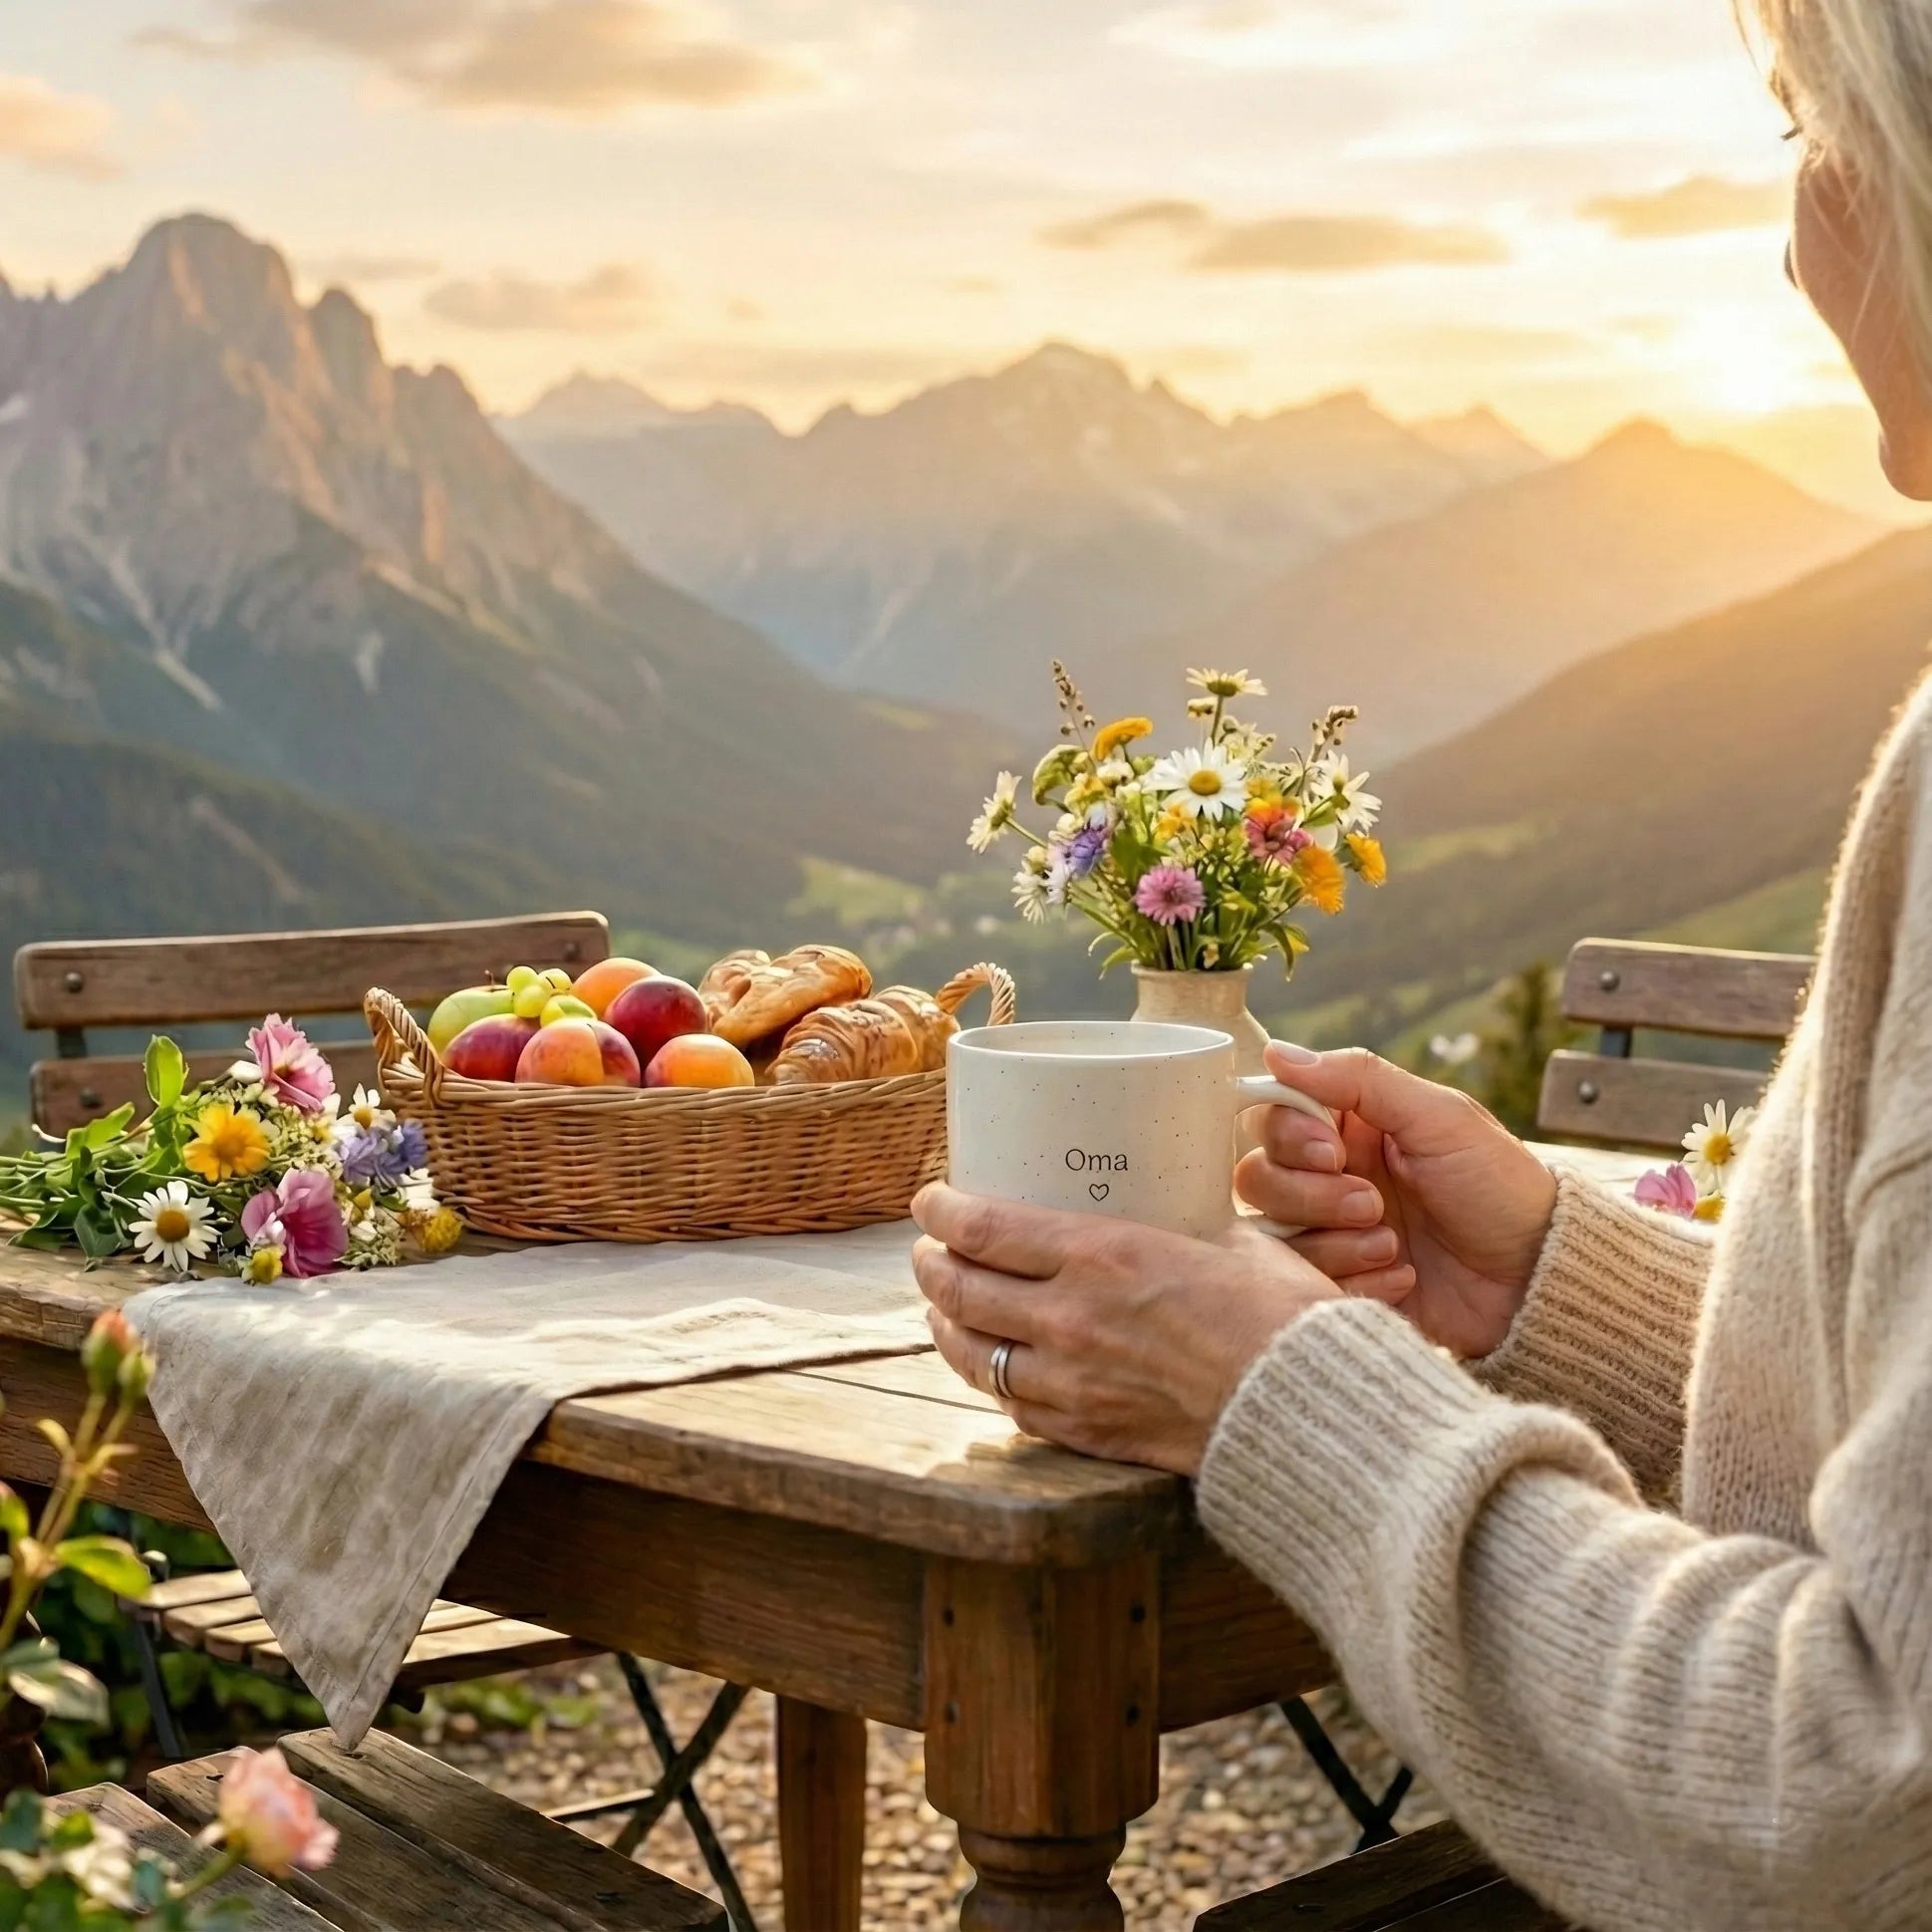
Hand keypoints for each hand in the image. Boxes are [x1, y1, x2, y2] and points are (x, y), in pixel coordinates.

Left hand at [910, 1183, 1337, 1474]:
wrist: (1309, 1409)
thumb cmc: (1283, 1314)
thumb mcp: (1225, 1239)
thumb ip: (1174, 1229)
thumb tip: (1168, 1206)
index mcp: (1100, 1254)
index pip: (982, 1229)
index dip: (940, 1212)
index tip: (931, 1200)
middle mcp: (1070, 1317)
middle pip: (959, 1290)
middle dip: (930, 1266)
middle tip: (928, 1252)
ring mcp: (1072, 1382)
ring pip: (972, 1353)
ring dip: (947, 1325)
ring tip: (945, 1308)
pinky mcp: (1089, 1432)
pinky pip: (1014, 1405)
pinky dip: (992, 1381)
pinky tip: (994, 1367)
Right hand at [1233, 1043, 1556, 1358]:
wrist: (1539, 1280)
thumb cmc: (1500, 1187)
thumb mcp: (1439, 1118)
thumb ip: (1359, 1079)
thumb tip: (1277, 1051)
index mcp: (1351, 1129)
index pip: (1273, 1118)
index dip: (1290, 1137)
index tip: (1333, 1152)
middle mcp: (1332, 1177)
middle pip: (1258, 1178)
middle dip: (1312, 1196)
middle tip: (1373, 1204)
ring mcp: (1333, 1235)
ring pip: (1274, 1236)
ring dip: (1333, 1242)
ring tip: (1394, 1246)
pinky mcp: (1341, 1287)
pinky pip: (1304, 1286)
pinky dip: (1351, 1283)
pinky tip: (1402, 1279)